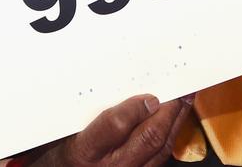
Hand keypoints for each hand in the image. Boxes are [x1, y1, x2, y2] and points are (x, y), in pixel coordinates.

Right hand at [33, 95, 192, 166]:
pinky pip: (159, 161)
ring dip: (175, 124)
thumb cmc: (57, 156)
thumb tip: (112, 83)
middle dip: (169, 112)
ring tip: (184, 102)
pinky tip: (173, 126)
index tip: (149, 94)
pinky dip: (169, 140)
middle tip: (182, 91)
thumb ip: (86, 110)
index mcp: (85, 151)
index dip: (136, 108)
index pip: (116, 126)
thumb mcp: (62, 130)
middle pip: (147, 139)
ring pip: (160, 151)